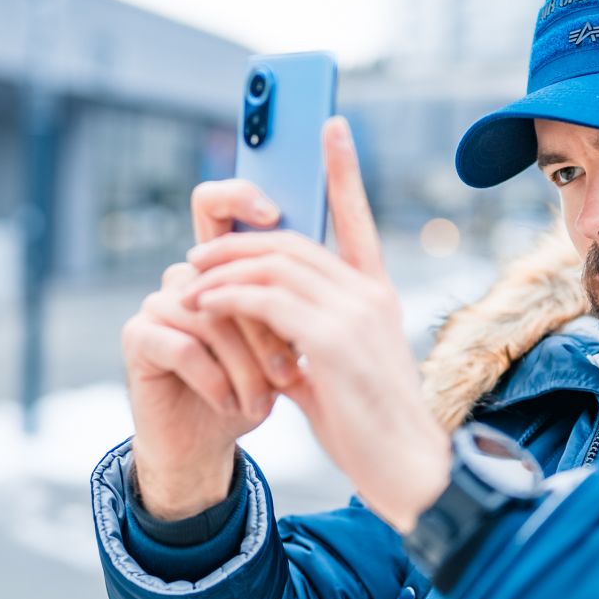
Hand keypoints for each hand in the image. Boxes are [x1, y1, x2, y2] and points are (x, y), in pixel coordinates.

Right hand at [119, 180, 300, 520]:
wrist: (211, 444)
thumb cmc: (253, 389)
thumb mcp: (287, 342)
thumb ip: (297, 300)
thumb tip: (332, 266)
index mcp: (224, 267)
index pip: (222, 206)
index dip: (241, 195)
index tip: (273, 209)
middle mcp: (188, 274)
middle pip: (223, 266)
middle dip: (265, 325)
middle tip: (292, 371)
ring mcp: (160, 302)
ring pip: (212, 314)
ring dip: (246, 365)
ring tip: (264, 400)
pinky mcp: (138, 336)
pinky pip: (182, 345)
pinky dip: (215, 379)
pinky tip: (231, 404)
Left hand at [178, 116, 450, 532]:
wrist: (408, 473)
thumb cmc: (370, 430)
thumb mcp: (333, 374)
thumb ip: (302, 341)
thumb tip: (260, 331)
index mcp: (377, 295)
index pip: (357, 217)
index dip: (344, 169)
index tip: (331, 125)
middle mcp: (370, 293)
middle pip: (293, 241)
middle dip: (237, 239)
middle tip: (197, 253)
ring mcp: (357, 313)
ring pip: (276, 264)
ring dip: (224, 268)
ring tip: (191, 281)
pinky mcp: (336, 340)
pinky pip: (267, 300)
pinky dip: (230, 296)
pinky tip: (206, 303)